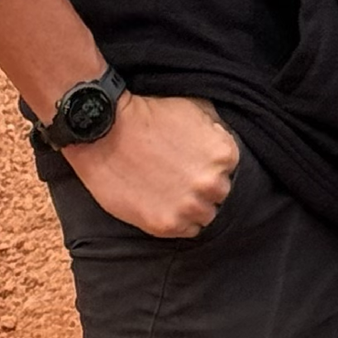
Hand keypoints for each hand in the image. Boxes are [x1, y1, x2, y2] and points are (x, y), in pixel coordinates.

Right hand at [67, 91, 240, 237]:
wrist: (106, 131)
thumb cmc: (150, 114)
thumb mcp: (195, 107)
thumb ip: (217, 128)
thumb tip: (223, 139)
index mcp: (223, 155)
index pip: (230, 170)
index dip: (211, 165)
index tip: (194, 161)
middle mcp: (211, 184)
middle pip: (220, 194)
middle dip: (204, 187)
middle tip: (182, 177)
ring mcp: (189, 207)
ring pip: (205, 216)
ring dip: (192, 207)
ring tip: (171, 192)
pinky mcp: (165, 224)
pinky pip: (185, 230)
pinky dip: (177, 220)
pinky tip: (162, 203)